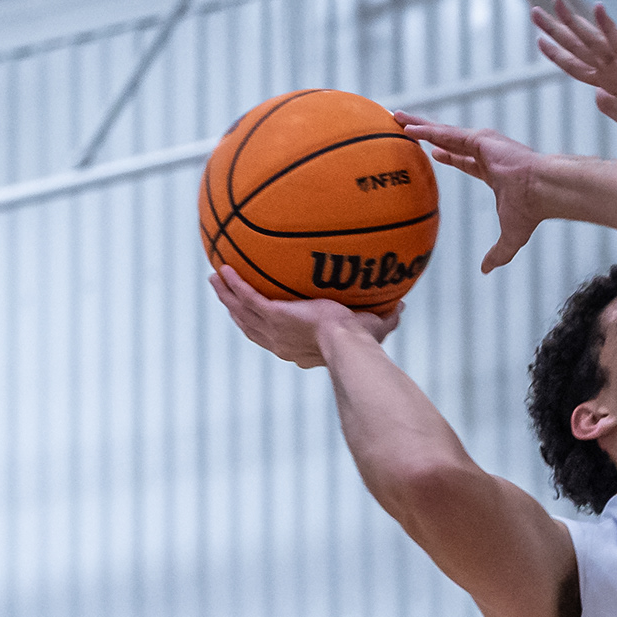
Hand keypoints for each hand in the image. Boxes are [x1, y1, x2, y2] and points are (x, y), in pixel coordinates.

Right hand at [207, 267, 399, 369]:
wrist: (349, 346)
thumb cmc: (363, 344)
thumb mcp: (374, 327)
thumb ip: (386, 318)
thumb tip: (401, 307)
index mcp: (296, 348)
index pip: (274, 338)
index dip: (262, 327)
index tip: (259, 315)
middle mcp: (280, 343)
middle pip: (249, 325)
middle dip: (235, 309)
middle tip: (224, 293)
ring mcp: (273, 331)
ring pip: (241, 312)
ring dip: (226, 296)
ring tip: (215, 278)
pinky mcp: (273, 316)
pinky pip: (248, 297)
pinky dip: (235, 284)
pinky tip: (224, 268)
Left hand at [393, 118, 553, 273]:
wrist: (543, 190)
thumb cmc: (531, 210)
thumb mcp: (511, 236)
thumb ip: (497, 253)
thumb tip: (486, 271)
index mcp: (493, 170)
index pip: (465, 160)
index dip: (449, 156)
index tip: (434, 152)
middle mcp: (487, 152)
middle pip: (448, 140)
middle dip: (428, 133)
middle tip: (407, 126)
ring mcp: (483, 143)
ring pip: (443, 132)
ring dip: (419, 124)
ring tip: (397, 116)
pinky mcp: (479, 138)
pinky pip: (445, 133)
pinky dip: (426, 130)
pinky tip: (407, 127)